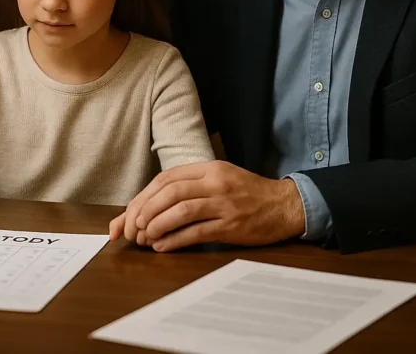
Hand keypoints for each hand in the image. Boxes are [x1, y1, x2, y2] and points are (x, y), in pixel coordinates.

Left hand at [110, 161, 305, 251]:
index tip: (130, 213)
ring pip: (181, 211)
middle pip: (170, 192)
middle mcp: (215, 183)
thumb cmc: (247, 193)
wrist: (285, 205)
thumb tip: (149, 205)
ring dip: (157, 225)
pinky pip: (197, 232)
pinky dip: (175, 240)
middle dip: (145, 211)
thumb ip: (188, 188)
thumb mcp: (218, 178)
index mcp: (208, 168)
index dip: (143, 196)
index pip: (166, 178)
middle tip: (133, 228)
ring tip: (145, 237)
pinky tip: (162, 247)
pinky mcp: (232, 226)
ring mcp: (224, 204)